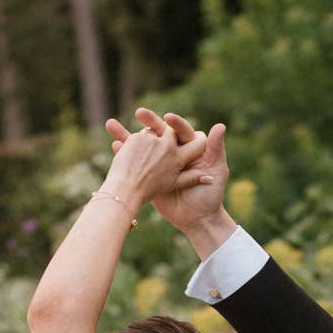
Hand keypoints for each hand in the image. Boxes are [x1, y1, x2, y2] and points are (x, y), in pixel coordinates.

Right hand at [105, 106, 229, 236]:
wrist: (196, 219)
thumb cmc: (210, 196)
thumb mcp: (216, 170)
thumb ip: (216, 149)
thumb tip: (220, 126)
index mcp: (191, 148)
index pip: (181, 130)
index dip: (175, 123)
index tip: (168, 118)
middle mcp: (174, 152)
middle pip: (159, 131)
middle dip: (149, 121)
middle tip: (140, 113)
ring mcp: (159, 162)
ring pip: (142, 144)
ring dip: (126, 133)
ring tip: (112, 125)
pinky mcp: (148, 174)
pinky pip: (133, 161)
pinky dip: (122, 152)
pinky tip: (114, 144)